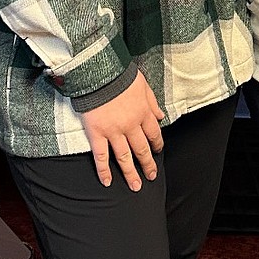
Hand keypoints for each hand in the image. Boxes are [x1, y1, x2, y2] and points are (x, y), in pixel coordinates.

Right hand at [81, 73, 164, 190]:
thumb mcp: (143, 84)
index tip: (158, 151)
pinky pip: (101, 156)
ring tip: (135, 186)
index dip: (157, 144)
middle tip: (151, 175)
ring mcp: (114, 131)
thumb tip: (161, 115)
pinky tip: (107, 181)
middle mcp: (131, 125)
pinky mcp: (97, 133)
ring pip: (124, 156)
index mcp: (143, 112)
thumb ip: (152, 102)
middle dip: (148, 164)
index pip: (154, 133)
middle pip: (142, 148)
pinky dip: (104, 170)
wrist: (99, 72)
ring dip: (131, 173)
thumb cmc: (120, 74)